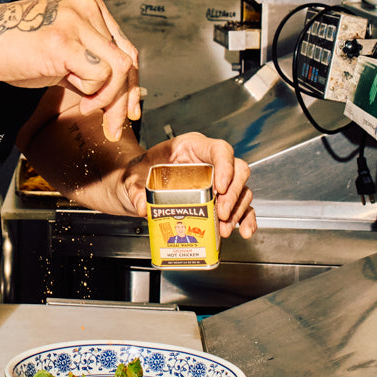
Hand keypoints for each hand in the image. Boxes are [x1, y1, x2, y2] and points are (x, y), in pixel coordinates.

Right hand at [0, 0, 139, 141]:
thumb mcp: (61, 51)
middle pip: (127, 61)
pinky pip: (99, 75)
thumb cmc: (13, 47)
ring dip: (105, 98)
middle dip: (124, 99)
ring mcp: (76, 23)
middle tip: (113, 125)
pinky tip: (74, 97)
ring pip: (118, 70)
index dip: (132, 84)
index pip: (126, 48)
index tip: (128, 110)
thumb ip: (89, 62)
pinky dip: (91, 94)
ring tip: (84, 106)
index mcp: (91, 6)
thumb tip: (120, 94)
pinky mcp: (64, 42)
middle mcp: (87, 9)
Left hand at [121, 132, 256, 238]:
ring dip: (237, 210)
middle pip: (237, 170)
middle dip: (233, 194)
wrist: (137, 186)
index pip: (219, 149)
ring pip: (241, 189)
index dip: (225, 166)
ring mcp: (216, 179)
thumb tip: (142, 207)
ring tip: (225, 228)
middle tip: (220, 214)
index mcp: (190, 146)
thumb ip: (135, 189)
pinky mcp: (218, 198)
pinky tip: (244, 230)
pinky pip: (239, 206)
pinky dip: (244, 218)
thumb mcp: (132, 178)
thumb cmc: (140, 173)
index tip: (220, 187)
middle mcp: (208, 161)